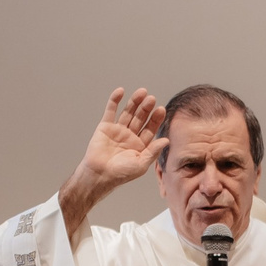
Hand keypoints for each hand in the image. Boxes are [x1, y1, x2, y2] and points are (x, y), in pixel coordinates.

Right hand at [59, 87, 166, 233]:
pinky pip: (111, 111)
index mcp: (140, 145)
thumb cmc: (120, 174)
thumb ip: (153, 151)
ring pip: (128, 112)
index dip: (156, 119)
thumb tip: (166, 140)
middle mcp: (130, 136)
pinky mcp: (105, 126)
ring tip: (142, 92)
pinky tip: (121, 91)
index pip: (151, 128)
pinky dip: (115, 100)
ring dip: (134, 102)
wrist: (99, 174)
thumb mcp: (141, 164)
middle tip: (152, 99)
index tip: (161, 109)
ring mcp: (118, 130)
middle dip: (146, 108)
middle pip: (140, 118)